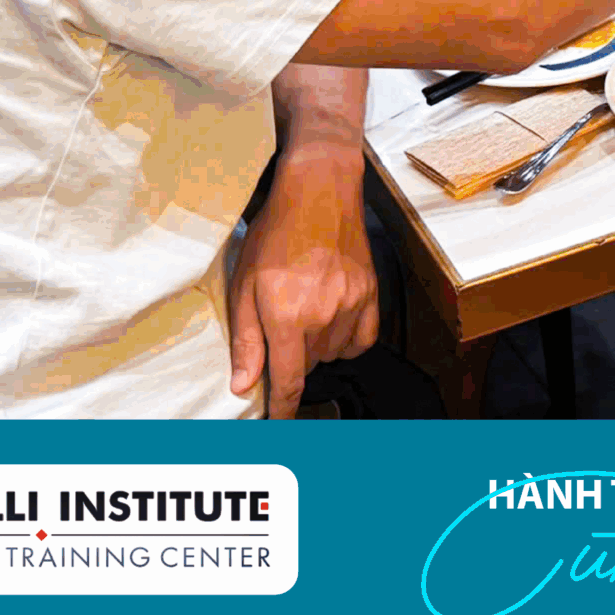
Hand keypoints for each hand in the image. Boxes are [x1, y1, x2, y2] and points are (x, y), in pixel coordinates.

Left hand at [228, 154, 377, 419]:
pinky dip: (347, 341)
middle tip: (280, 332)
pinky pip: (363, 340)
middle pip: (309, 367)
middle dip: (291, 360)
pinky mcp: (371, 294)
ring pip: (334, 354)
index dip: (282, 408)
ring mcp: (352, 305)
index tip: (278, 422)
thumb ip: (246, 339)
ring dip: (317, 349)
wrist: (320, 191)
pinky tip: (332, 323)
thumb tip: (244, 384)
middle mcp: (324, 316)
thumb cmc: (275, 233)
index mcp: (287, 317)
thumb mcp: (243, 284)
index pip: (288, 381)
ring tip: (303, 317)